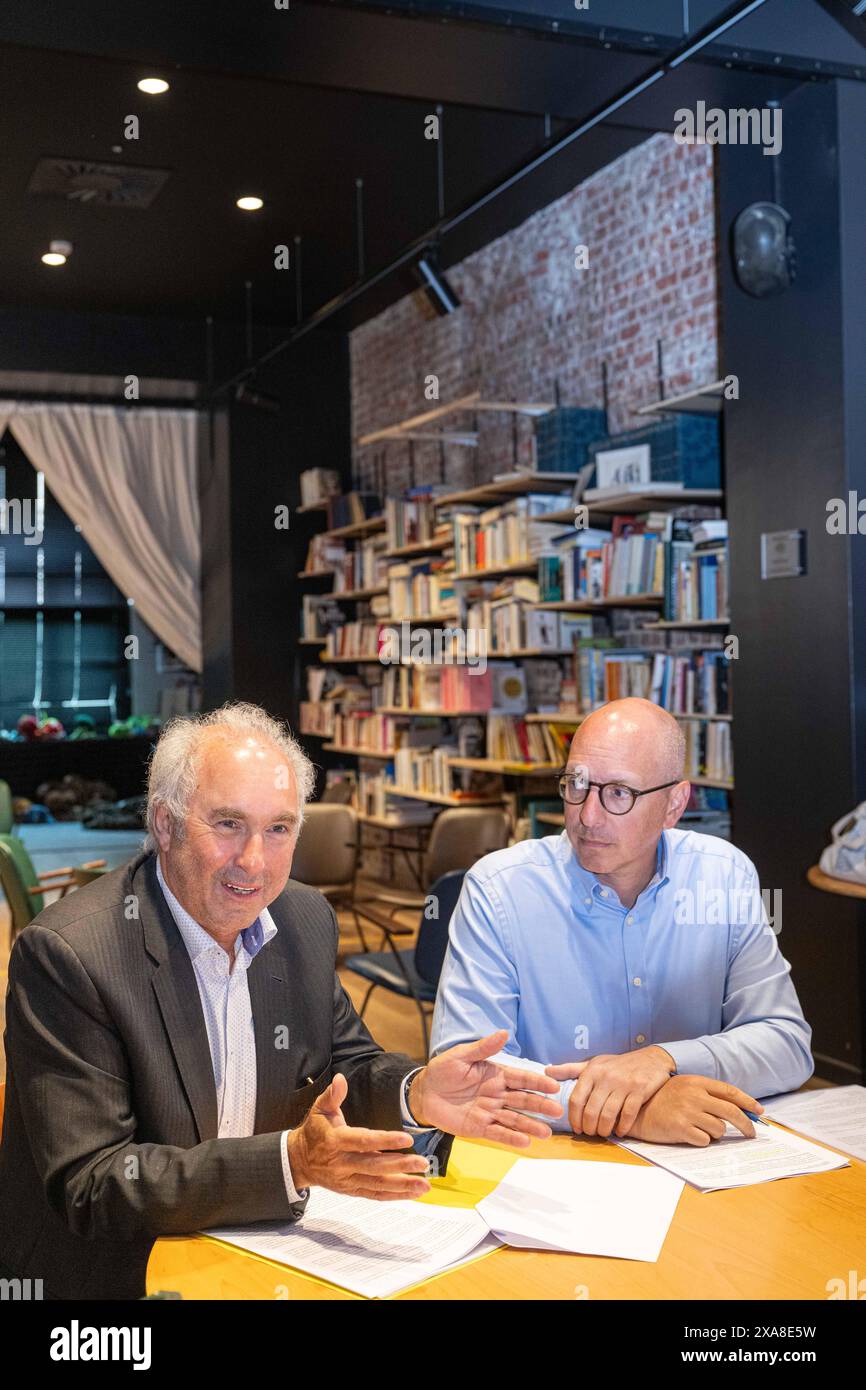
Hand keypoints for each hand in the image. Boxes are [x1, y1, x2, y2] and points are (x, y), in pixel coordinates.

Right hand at [287, 1072, 431, 1199]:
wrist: (298, 1161)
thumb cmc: (314, 1132)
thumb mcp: (319, 1109)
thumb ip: (332, 1095)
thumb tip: (340, 1079)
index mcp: (335, 1141)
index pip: (363, 1141)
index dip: (385, 1141)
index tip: (407, 1139)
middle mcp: (341, 1163)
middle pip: (374, 1166)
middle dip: (400, 1166)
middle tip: (422, 1163)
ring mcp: (346, 1180)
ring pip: (377, 1184)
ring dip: (402, 1185)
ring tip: (423, 1184)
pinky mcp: (351, 1190)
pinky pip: (374, 1195)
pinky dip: (394, 1196)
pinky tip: (411, 1193)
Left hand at [408, 1030, 562, 1146]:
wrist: (424, 1093)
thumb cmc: (443, 1070)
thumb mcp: (461, 1056)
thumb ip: (483, 1048)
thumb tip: (504, 1032)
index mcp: (496, 1074)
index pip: (521, 1078)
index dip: (537, 1082)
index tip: (554, 1086)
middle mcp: (497, 1094)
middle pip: (523, 1100)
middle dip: (540, 1105)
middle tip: (558, 1110)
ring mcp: (490, 1112)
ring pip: (514, 1119)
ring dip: (530, 1125)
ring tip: (546, 1133)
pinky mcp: (480, 1127)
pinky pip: (498, 1133)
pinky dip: (511, 1138)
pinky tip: (525, 1142)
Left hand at [545, 1046, 674, 1137]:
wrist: (652, 1059)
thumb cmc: (618, 1064)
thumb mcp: (594, 1063)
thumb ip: (570, 1069)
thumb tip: (547, 1071)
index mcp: (592, 1071)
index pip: (576, 1099)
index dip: (574, 1118)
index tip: (576, 1128)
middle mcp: (606, 1077)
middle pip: (591, 1110)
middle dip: (589, 1127)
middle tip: (590, 1133)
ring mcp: (623, 1083)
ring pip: (608, 1114)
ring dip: (604, 1130)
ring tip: (603, 1133)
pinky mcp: (639, 1090)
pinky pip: (628, 1114)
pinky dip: (622, 1127)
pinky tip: (620, 1131)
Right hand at [624, 1075, 763, 1145]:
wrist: (636, 1110)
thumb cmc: (662, 1100)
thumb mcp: (684, 1089)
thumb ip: (707, 1096)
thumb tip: (737, 1111)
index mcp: (696, 1082)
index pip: (730, 1092)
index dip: (748, 1102)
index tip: (760, 1111)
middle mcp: (694, 1095)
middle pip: (731, 1112)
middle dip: (746, 1125)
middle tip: (750, 1134)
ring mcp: (687, 1111)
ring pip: (719, 1129)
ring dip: (715, 1134)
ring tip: (699, 1129)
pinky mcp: (681, 1128)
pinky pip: (705, 1140)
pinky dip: (701, 1140)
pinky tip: (688, 1134)